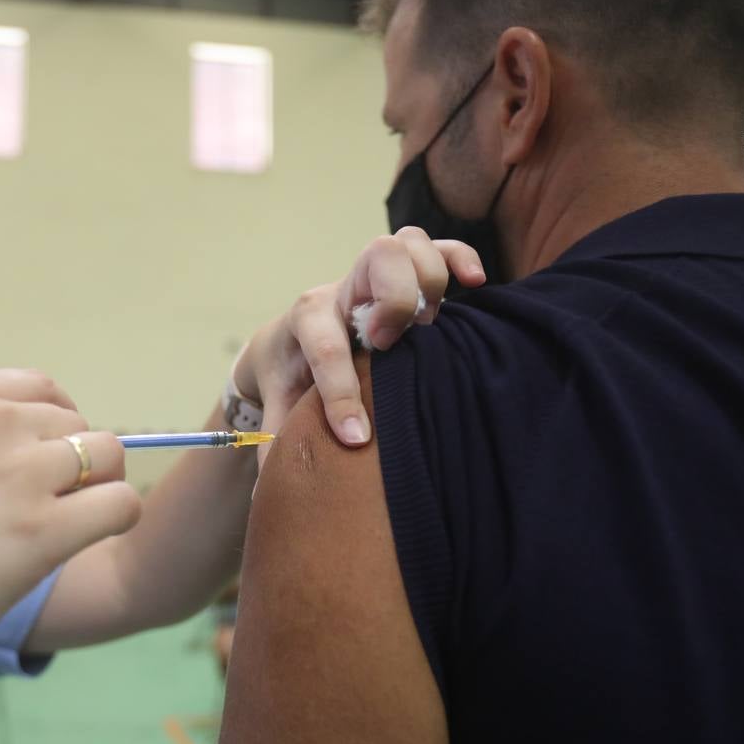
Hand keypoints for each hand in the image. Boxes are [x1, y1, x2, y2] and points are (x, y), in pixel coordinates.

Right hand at [0, 369, 141, 677]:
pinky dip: (113, 521)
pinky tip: (77, 546)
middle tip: (38, 515)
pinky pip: (121, 504)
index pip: (43, 390)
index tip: (38, 467)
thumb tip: (48, 458)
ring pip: (110, 458)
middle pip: (82, 429)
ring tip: (53, 533)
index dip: (54, 430)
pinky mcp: (43, 531)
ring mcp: (22, 474)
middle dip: (73, 469)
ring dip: (95, 494)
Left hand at [236, 228, 484, 467]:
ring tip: (425, 327)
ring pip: (407, 243)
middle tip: (390, 346)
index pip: (325, 346)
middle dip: (394, 300)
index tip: (357, 437)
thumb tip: (269, 500)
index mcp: (306, 318)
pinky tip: (474, 284)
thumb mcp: (279, 407)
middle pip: (377, 258)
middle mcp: (342, 289)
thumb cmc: (287, 379)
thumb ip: (280, 442)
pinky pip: (439, 247)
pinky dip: (459, 259)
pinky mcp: (403, 273)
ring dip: (426, 279)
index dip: (341, 394)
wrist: (284, 341)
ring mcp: (373, 275)